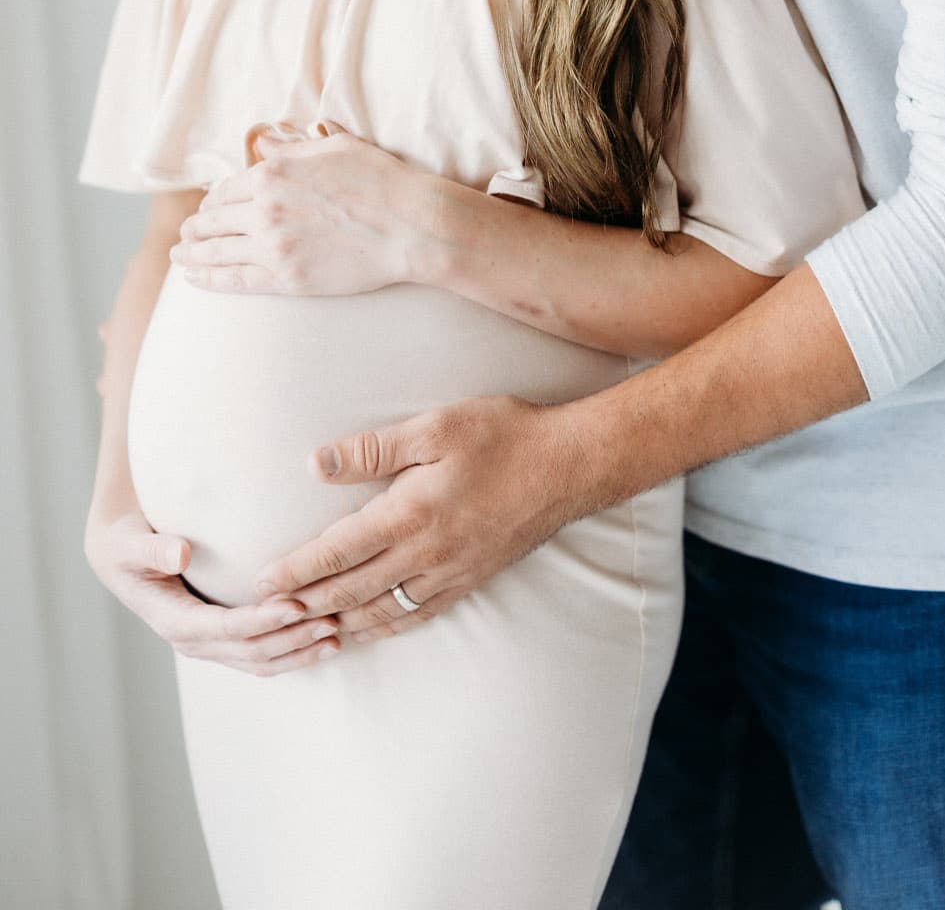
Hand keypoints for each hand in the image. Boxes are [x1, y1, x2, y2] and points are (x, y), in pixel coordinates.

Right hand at [83, 505, 341, 675]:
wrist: (121, 557)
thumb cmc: (126, 544)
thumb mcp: (129, 544)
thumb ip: (152, 549)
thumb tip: (180, 554)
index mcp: (173, 620)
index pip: (224, 627)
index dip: (261, 620)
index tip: (295, 605)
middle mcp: (193, 639)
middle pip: (249, 650)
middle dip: (291, 639)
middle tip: (332, 620)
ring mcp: (210, 644)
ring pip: (260, 660)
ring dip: (299, 652)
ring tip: (337, 635)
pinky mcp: (223, 639)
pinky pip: (261, 655)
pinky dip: (293, 652)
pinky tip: (326, 639)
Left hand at [171, 121, 422, 296]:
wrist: (410, 225)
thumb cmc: (380, 180)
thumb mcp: (335, 146)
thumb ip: (293, 148)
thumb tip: (264, 145)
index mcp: (273, 174)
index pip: (224, 189)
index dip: (212, 199)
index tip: (209, 206)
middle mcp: (265, 209)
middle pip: (212, 220)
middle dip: (195, 227)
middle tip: (186, 233)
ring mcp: (273, 247)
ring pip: (215, 251)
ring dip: (190, 253)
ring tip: (180, 255)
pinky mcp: (287, 279)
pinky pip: (234, 280)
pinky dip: (208, 279)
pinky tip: (193, 277)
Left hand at [251, 396, 585, 644]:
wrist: (568, 467)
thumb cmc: (504, 437)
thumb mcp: (436, 427)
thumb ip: (374, 449)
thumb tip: (315, 464)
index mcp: (410, 514)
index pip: (337, 551)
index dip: (295, 569)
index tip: (260, 583)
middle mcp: (425, 554)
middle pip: (350, 590)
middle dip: (303, 604)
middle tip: (264, 616)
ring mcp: (448, 574)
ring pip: (379, 611)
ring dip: (336, 623)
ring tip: (302, 632)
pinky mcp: (468, 581)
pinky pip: (414, 616)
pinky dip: (380, 628)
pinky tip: (364, 630)